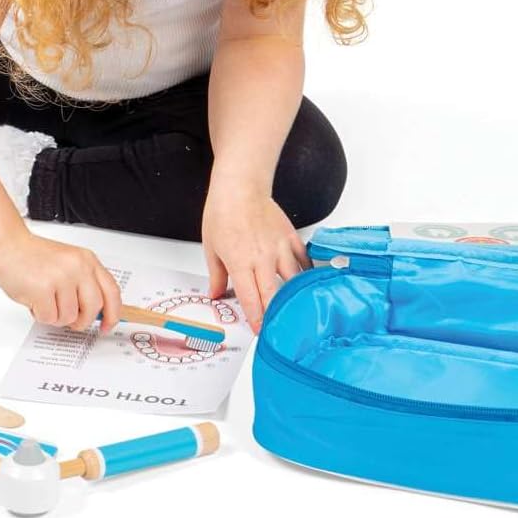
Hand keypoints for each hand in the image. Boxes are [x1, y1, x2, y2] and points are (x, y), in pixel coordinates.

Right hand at [0, 230, 121, 333]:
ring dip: (55, 316)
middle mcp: (77, 267)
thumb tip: (96, 311)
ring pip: (69, 317)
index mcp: (87, 260)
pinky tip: (34, 300)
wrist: (7, 245)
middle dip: (81, 321)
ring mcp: (61, 278)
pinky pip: (49, 318)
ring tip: (45, 300)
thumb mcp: (68, 263)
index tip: (108, 325)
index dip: (113, 314)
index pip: (112, 292)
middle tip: (71, 320)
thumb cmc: (33, 256)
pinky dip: (40, 315)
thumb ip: (84, 283)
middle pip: (94, 309)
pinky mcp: (43, 289)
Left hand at [201, 177, 310, 334]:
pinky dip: (306, 274)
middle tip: (279, 329)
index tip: (260, 331)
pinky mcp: (292, 238)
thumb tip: (215, 293)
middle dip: (276, 316)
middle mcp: (262, 258)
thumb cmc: (223, 212)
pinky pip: (304, 261)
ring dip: (295, 297)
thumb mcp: (211, 247)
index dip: (256, 319)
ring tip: (297, 311)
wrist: (241, 186)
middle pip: (274, 295)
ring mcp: (280, 248)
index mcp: (240, 262)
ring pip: (294, 280)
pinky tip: (305, 283)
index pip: (250, 299)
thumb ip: (216, 275)